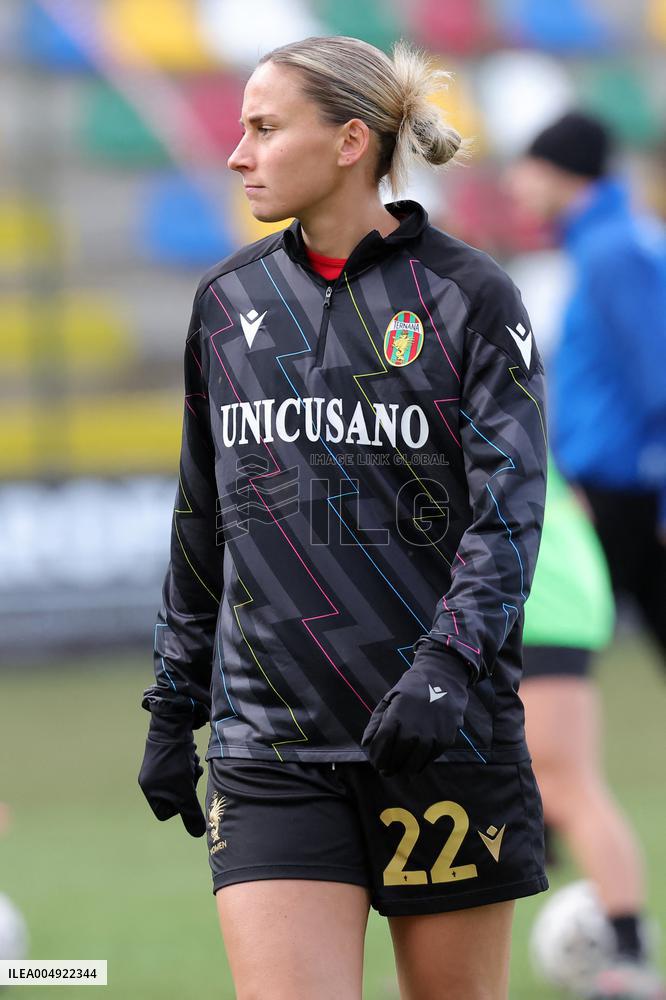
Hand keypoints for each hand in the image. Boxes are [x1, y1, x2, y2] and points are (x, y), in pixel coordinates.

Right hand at [138, 711, 205, 836]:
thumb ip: (191, 813)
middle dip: (188, 788)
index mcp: (150, 789)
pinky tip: (192, 755)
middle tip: (191, 777)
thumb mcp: (184, 790)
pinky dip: (190, 763)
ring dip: (191, 775)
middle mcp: (152, 778)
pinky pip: (183, 767)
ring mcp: (160, 765)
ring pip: (183, 781)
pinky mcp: (170, 753)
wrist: (172, 725)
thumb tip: (198, 834)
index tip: (186, 796)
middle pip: (177, 796)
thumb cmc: (175, 760)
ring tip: (192, 764)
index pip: (165, 813)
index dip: (179, 808)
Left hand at [361, 646, 470, 776]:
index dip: (377, 757)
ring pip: (414, 763)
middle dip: (389, 767)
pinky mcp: (445, 739)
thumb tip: (366, 743)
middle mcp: (413, 730)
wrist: (443, 677)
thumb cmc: (413, 687)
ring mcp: (431, 736)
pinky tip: (415, 765)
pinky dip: (421, 765)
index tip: (375, 762)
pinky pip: (430, 759)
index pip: (382, 746)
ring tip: (399, 771)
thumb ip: (377, 721)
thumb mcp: (390, 698)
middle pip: (397, 757)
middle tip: (386, 771)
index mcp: (396, 717)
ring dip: (404, 770)